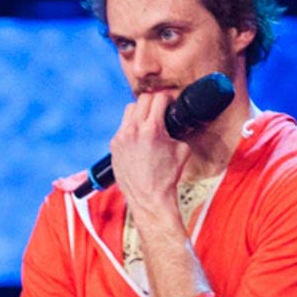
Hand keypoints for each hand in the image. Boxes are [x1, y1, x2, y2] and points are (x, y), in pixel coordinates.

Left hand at [110, 90, 190, 220]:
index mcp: (152, 129)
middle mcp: (134, 130)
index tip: (170, 104)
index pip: (159, 98)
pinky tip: (138, 137)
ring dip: (140, 111)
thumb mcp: (183, 150)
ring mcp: (121, 137)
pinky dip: (131, 127)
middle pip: (143, 100)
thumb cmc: (167, 176)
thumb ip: (178, 131)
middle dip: (154, 102)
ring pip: (130, 109)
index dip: (168, 99)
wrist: (149, 198)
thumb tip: (177, 123)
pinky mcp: (114, 145)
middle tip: (160, 110)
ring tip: (148, 121)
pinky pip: (122, 127)